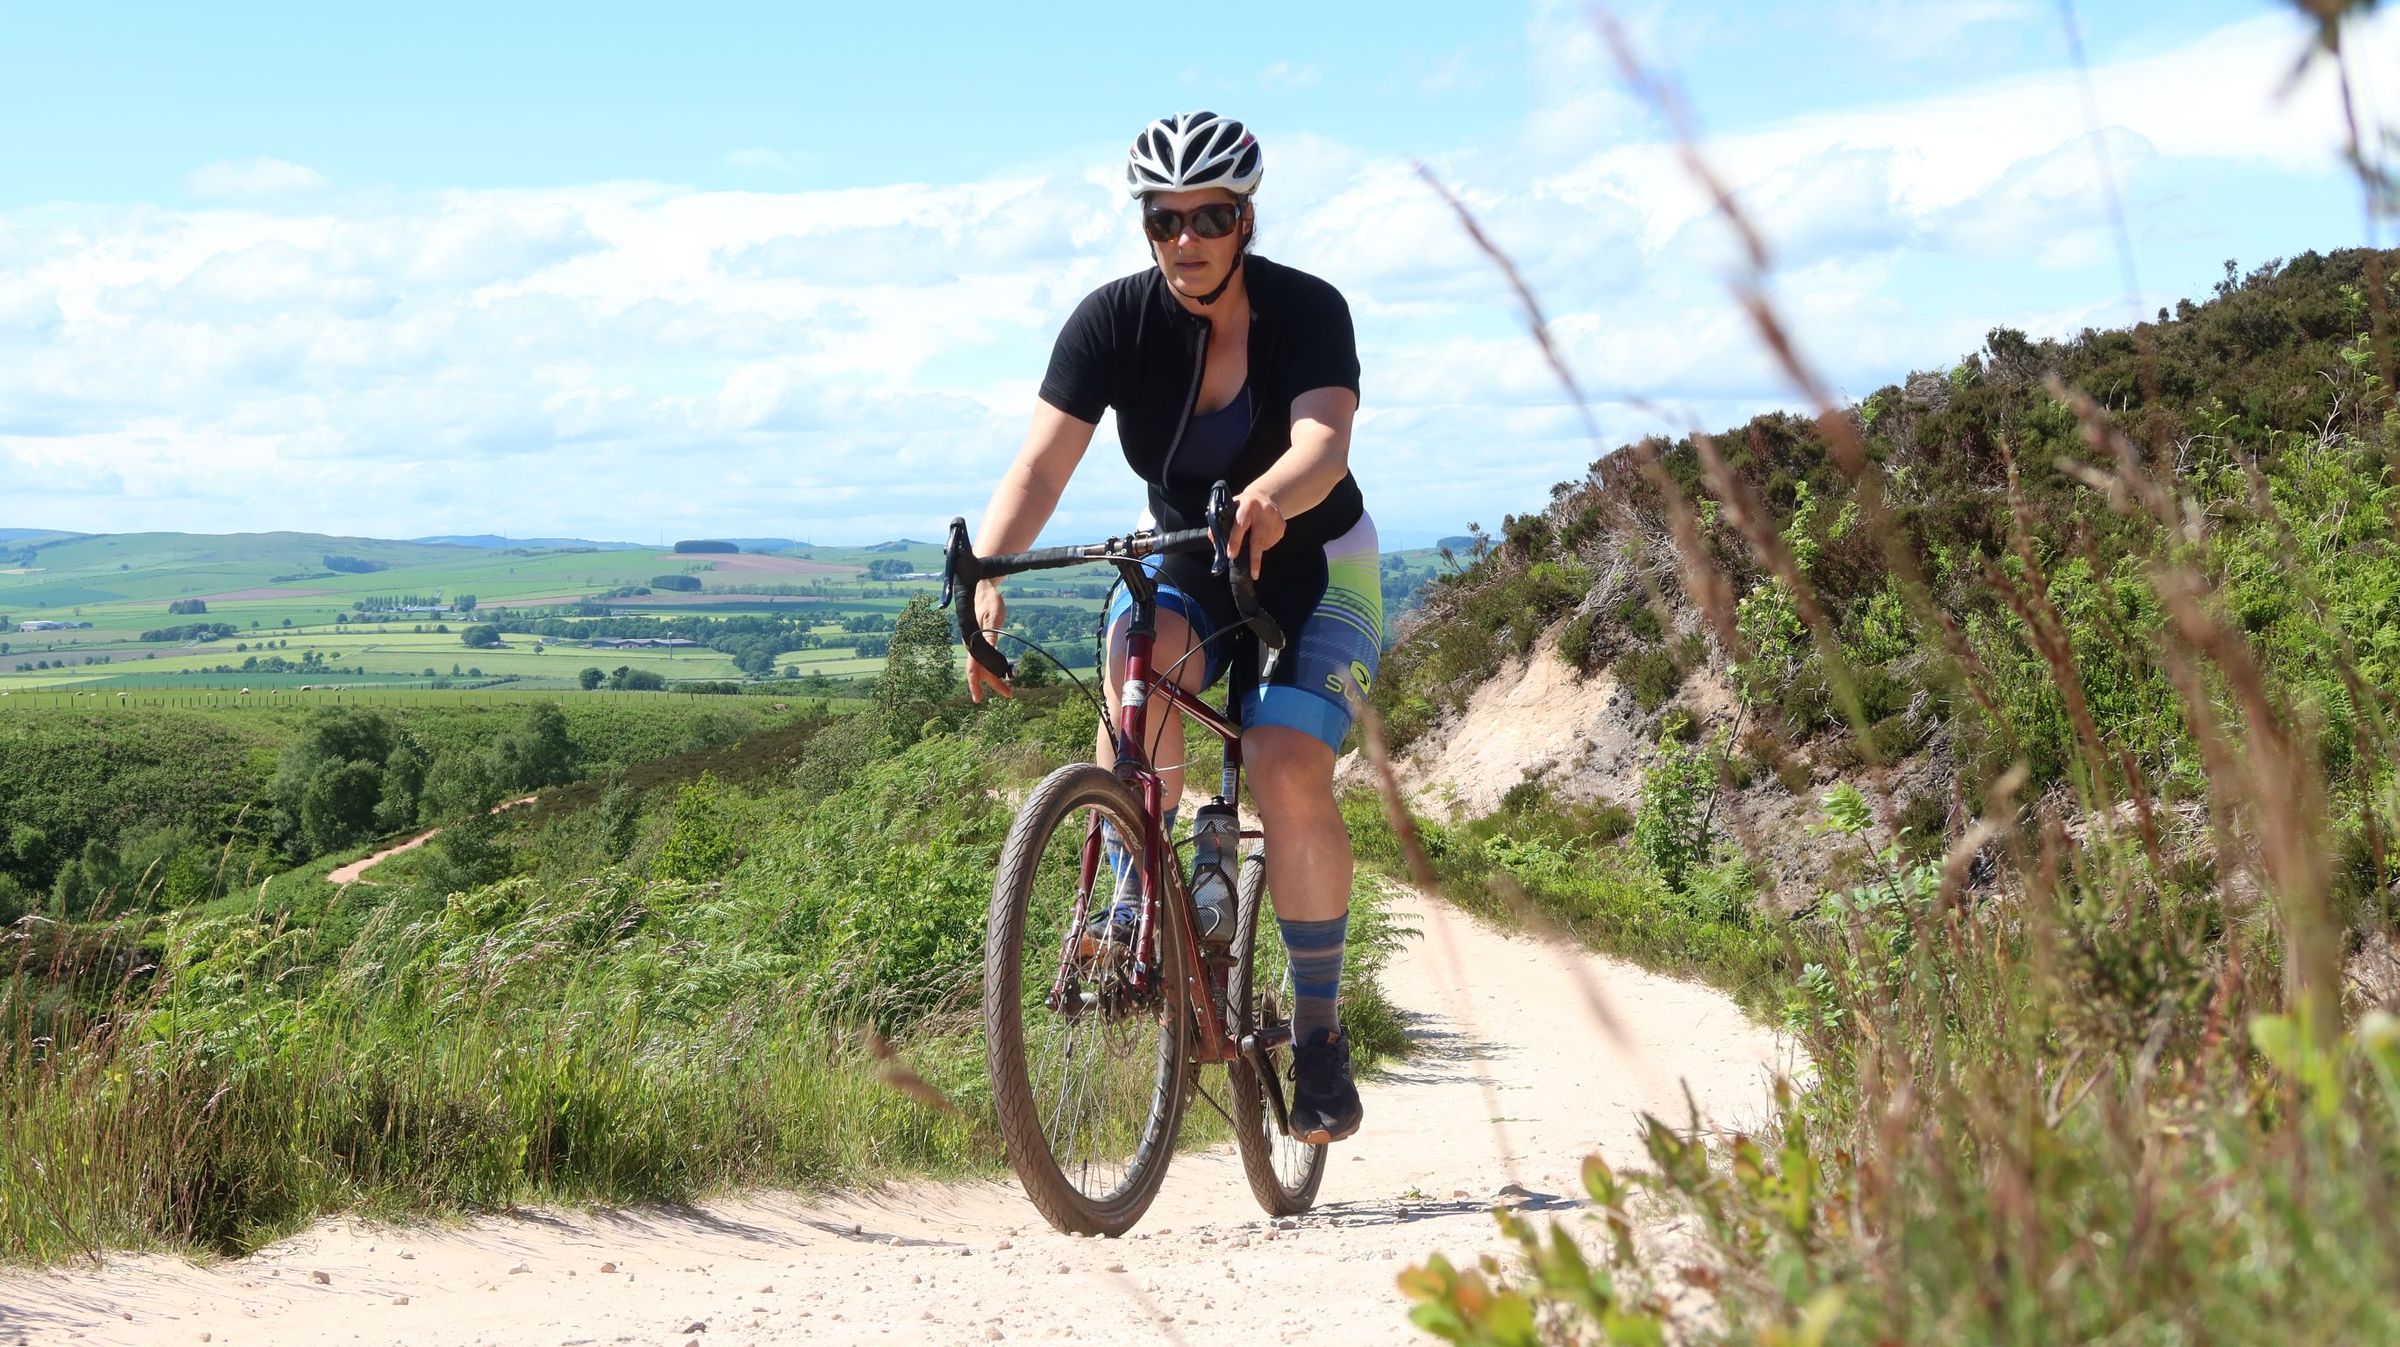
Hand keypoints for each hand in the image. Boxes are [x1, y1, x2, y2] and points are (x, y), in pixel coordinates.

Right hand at [966, 579, 1012, 702]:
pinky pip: (986, 658)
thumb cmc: (989, 600)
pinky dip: (995, 667)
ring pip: (984, 666)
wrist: (984, 588)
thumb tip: (989, 652)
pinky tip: (1003, 671)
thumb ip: (991, 635)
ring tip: (1009, 688)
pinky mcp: (981, 640)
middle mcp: (972, 645)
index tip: (979, 699)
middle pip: (981, 670)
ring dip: (995, 677)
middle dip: (993, 684)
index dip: (975, 684)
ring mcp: (975, 643)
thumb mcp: (993, 617)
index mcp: (972, 641)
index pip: (973, 668)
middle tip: (1010, 694)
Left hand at [1225, 490, 1285, 578]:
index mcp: (1247, 505)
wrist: (1265, 496)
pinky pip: (1272, 543)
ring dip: (1256, 549)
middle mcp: (1263, 511)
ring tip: (1251, 539)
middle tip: (1254, 574)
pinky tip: (1261, 534)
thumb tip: (1215, 541)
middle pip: (1259, 539)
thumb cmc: (1242, 506)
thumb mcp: (1230, 508)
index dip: (1235, 541)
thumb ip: (1220, 524)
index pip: (1240, 526)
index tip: (1231, 555)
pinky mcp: (1282, 525)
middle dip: (1255, 559)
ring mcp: (1275, 519)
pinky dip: (1264, 545)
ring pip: (1265, 544)